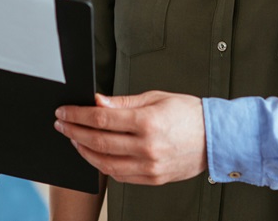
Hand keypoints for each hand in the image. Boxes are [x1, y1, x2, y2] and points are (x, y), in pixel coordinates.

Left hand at [54, 91, 206, 184]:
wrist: (215, 138)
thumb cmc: (188, 114)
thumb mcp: (155, 98)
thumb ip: (123, 102)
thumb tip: (97, 102)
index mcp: (147, 122)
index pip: (101, 118)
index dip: (77, 114)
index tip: (64, 111)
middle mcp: (147, 147)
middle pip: (98, 142)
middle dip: (74, 131)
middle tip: (62, 124)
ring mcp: (149, 166)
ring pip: (104, 163)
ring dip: (84, 151)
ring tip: (75, 139)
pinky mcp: (152, 179)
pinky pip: (119, 175)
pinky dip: (102, 165)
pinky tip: (95, 154)